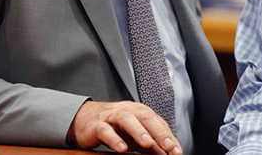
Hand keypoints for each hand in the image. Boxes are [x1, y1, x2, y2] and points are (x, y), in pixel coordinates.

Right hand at [66, 100, 180, 153]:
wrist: (84, 119)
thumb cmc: (114, 127)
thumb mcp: (135, 136)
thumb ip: (151, 145)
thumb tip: (167, 154)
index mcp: (140, 112)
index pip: (158, 123)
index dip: (169, 137)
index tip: (177, 151)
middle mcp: (129, 111)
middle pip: (146, 117)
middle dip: (159, 132)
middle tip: (169, 146)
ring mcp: (112, 117)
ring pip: (127, 120)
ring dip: (138, 131)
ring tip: (147, 144)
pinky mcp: (97, 125)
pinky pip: (106, 131)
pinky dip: (114, 139)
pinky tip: (122, 148)